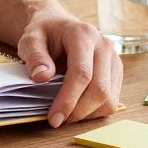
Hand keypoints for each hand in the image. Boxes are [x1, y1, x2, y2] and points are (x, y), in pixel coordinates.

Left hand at [16, 11, 122, 127]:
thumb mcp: (30, 40)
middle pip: (100, 89)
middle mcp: (104, 46)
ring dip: (88, 114)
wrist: (59, 27)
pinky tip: (77, 108)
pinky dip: (95, 111)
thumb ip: (35, 57)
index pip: (82, 73)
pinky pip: (112, 100)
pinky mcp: (116, 72)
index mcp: (83, 35)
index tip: (54, 118)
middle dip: (78, 111)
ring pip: (110, 98)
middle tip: (57, 121)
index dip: (68, 99)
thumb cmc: (44, 34)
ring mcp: (114, 59)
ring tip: (66, 115)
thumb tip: (42, 77)